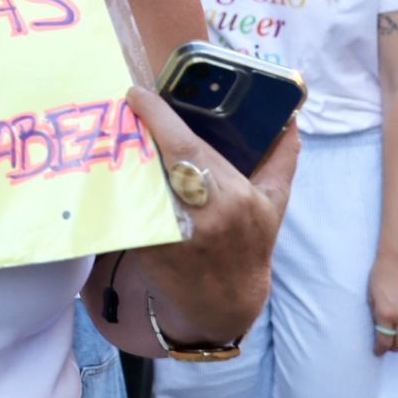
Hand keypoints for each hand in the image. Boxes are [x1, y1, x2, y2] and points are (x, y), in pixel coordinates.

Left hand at [124, 84, 299, 345]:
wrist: (223, 303)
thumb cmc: (249, 245)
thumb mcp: (273, 204)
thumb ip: (281, 160)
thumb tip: (289, 118)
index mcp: (235, 197)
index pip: (189, 146)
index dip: (159, 116)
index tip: (139, 94)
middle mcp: (204, 214)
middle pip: (160, 160)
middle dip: (138, 129)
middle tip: (122, 108)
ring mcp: (172, 231)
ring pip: (138, 181)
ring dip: (123, 155)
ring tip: (112, 132)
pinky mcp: (146, 246)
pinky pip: (126, 207)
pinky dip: (117, 185)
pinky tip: (107, 168)